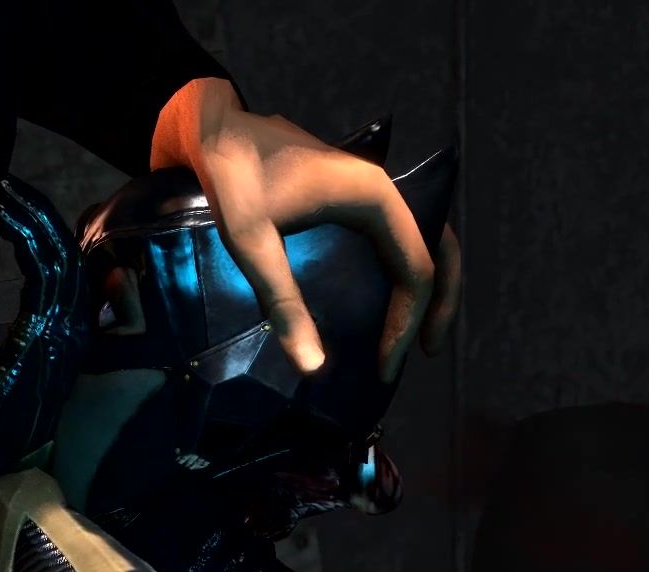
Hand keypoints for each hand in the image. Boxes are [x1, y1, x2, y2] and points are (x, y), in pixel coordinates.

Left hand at [151, 78, 462, 381]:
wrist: (210, 127)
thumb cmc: (230, 175)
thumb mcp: (251, 242)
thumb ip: (283, 302)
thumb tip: (311, 366)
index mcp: (373, 197)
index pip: (415, 269)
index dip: (406, 323)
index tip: (385, 365)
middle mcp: (382, 192)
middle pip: (437, 250)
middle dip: (438, 304)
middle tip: (426, 351)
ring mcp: (368, 193)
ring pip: (421, 242)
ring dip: (426, 286)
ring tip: (413, 333)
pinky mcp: (350, 199)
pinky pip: (392, 238)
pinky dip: (400, 271)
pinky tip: (381, 303)